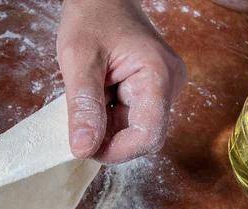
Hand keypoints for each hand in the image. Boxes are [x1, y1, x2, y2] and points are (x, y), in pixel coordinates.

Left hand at [57, 0, 186, 163]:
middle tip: (79, 126)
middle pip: (142, 136)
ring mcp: (161, 89)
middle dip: (109, 139)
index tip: (85, 148)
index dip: (116, 151)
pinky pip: (129, 119)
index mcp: (158, 76)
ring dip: (105, 128)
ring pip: (134, 130)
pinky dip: (107, 119)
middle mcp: (168, 86)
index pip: (148, 136)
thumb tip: (83, 149)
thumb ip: (82, 106)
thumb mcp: (78, 60)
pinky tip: (94, 101)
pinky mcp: (150, 92)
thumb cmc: (91, 18)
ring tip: (86, 103)